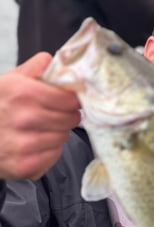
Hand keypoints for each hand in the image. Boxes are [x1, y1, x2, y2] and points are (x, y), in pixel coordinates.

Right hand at [0, 53, 80, 179]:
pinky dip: (49, 151)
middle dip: (66, 116)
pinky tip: (35, 144)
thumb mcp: (8, 81)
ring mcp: (25, 144)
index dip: (71, 100)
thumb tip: (55, 61)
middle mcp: (24, 118)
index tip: (67, 101)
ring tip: (41, 130)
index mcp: (22, 93)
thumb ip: (34, 68)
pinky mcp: (26, 165)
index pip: (69, 99)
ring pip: (63, 137)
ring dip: (58, 133)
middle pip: (70, 119)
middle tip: (55, 116)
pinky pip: (54, 155)